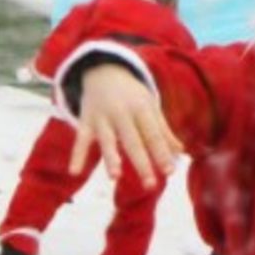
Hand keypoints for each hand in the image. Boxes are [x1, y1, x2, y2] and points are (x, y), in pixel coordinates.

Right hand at [68, 63, 181, 188]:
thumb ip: (163, 130)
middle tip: (150, 185)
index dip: (162, 153)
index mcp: (141, 109)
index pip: (153, 135)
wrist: (103, 69)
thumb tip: (180, 152)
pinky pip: (80, 139)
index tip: (170, 172)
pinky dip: (76, 155)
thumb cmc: (132, 94)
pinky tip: (74, 171)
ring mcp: (102, 118)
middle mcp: (122, 113)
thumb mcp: (150, 106)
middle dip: (142, 163)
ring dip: (111, 157)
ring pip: (107, 140)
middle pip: (133, 141)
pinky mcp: (85, 121)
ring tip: (115, 177)